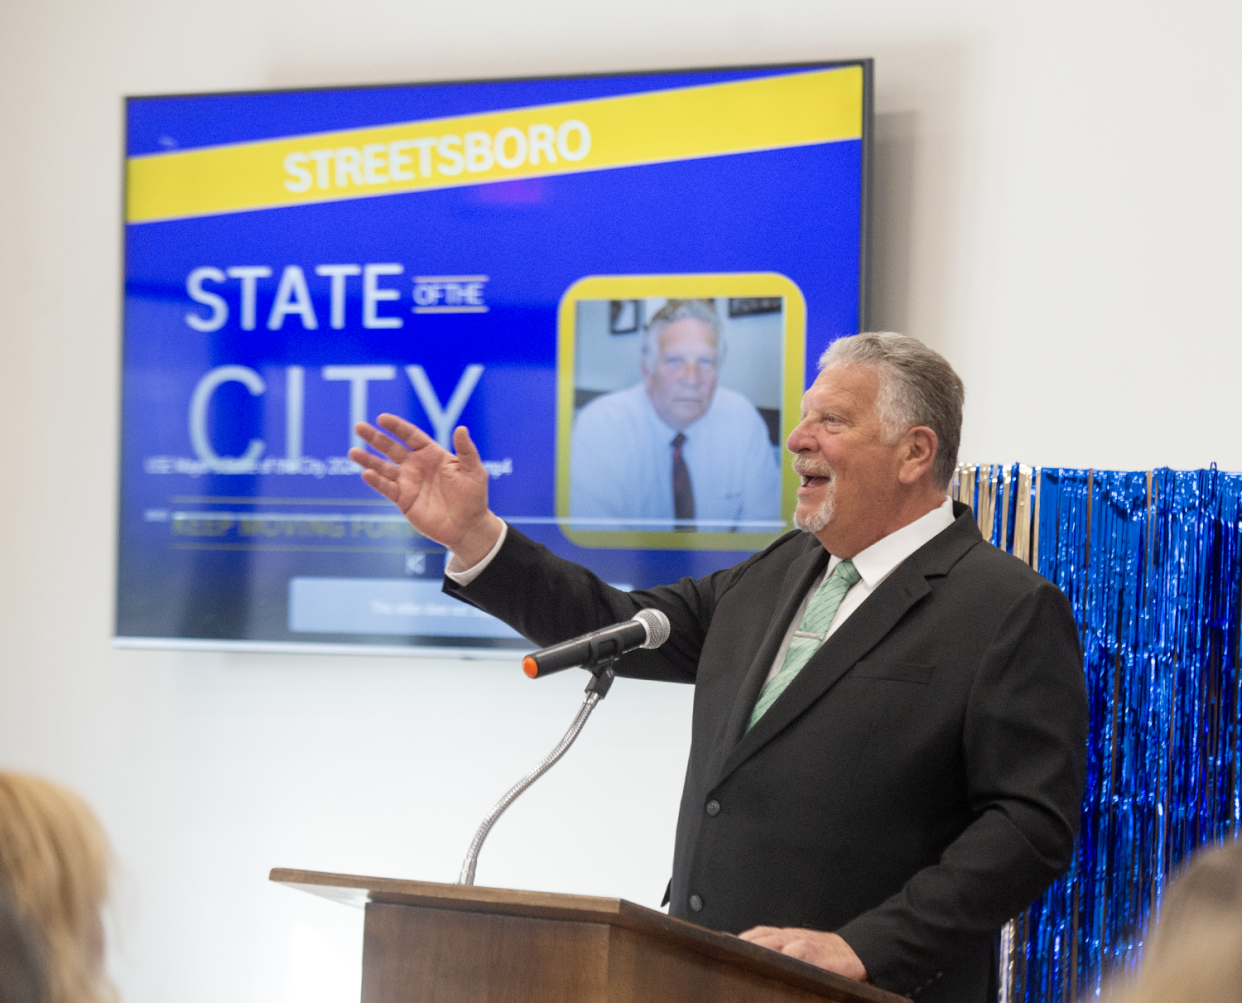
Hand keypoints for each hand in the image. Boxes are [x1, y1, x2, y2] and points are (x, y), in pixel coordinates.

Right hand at [349, 415, 503, 563]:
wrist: (468, 526)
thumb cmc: (474, 497)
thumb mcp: (474, 471)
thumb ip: (466, 450)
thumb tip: (461, 428)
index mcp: (432, 455)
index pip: (411, 436)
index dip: (397, 427)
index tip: (381, 418)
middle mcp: (417, 466)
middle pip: (392, 448)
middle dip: (375, 438)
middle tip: (359, 427)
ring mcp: (408, 483)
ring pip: (383, 468)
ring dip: (368, 460)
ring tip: (353, 452)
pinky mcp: (404, 500)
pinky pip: (387, 488)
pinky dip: (377, 482)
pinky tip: (367, 474)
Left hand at [737, 926, 867, 980]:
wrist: (854, 952)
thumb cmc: (825, 953)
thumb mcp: (800, 946)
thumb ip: (781, 950)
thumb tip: (756, 958)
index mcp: (786, 936)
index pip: (759, 933)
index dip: (743, 938)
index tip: (727, 944)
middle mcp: (791, 937)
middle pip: (762, 936)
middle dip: (746, 943)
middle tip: (730, 951)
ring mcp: (802, 944)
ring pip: (775, 942)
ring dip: (759, 947)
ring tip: (745, 954)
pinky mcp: (815, 955)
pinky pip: (798, 952)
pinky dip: (786, 955)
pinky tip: (776, 961)